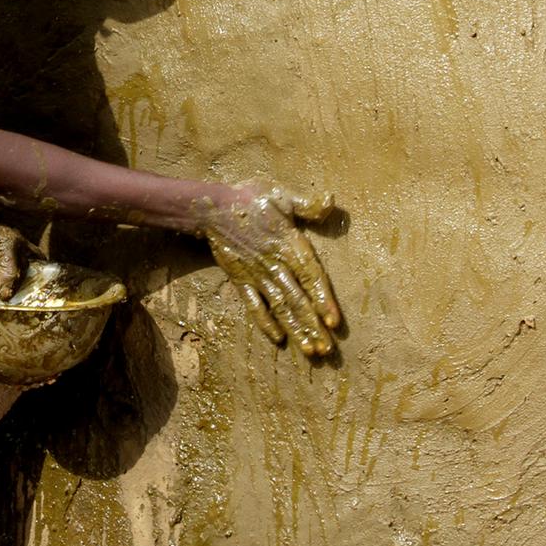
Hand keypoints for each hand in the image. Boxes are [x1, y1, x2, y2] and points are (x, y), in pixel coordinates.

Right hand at [202, 186, 342, 357]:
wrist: (212, 208)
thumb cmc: (250, 198)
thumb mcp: (281, 194)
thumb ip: (307, 204)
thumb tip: (330, 200)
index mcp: (289, 245)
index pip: (310, 276)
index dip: (322, 299)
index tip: (333, 322)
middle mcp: (274, 265)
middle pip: (297, 300)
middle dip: (313, 325)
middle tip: (327, 350)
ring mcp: (257, 275)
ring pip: (279, 307)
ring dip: (295, 329)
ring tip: (310, 350)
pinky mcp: (241, 280)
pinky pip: (254, 305)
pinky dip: (264, 322)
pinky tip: (277, 338)